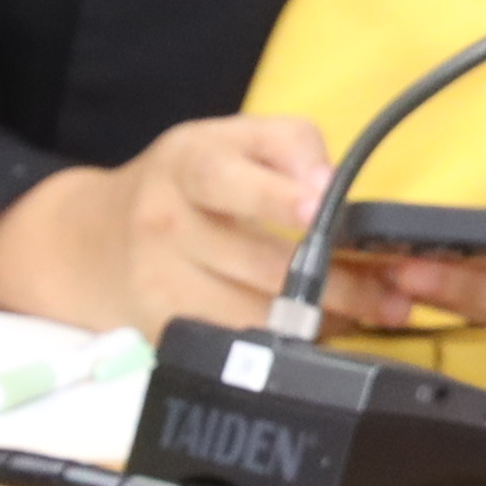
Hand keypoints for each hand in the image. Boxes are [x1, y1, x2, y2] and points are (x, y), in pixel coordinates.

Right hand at [0, 113, 404, 337]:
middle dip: (342, 282)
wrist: (91, 239)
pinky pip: (241, 344)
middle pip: (264, 264)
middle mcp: (167, 223)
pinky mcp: (163, 330)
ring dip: (327, 320)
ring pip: (258, 314)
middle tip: (393, 292)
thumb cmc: (187, 184)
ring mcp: (161, 283)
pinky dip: (291, 342)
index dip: (273, 193)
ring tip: (374, 313)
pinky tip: (324, 332)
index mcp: (187, 165)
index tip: (320, 206)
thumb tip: (329, 180)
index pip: (225, 178)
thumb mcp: (228, 140)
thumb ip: (288, 144)